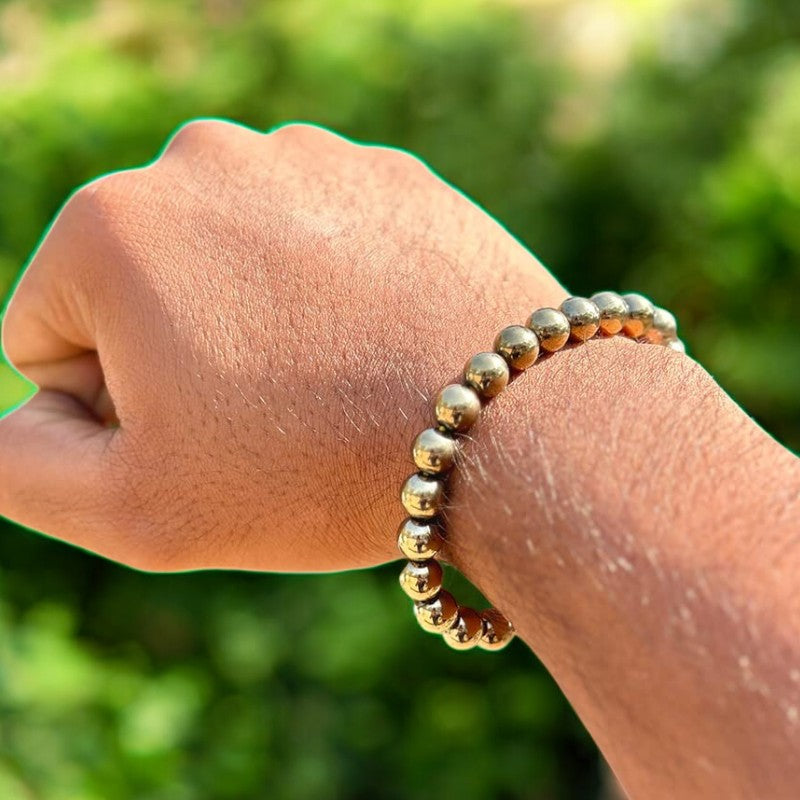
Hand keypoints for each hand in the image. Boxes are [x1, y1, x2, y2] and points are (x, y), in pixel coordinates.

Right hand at [0, 120, 564, 571]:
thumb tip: (16, 412)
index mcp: (114, 226)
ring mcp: (308, 155)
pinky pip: (319, 245)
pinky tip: (377, 340)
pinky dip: (331, 295)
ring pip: (232, 263)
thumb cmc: (316, 471)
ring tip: (329, 380)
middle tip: (270, 415)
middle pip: (141, 289)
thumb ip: (21, 464)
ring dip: (258, 326)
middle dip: (179, 360)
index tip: (198, 437)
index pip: (45, 332)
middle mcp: (203, 159)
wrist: (510, 427)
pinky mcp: (386, 172)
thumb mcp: (134, 508)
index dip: (109, 410)